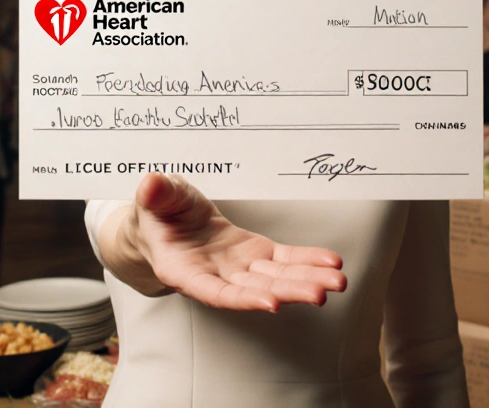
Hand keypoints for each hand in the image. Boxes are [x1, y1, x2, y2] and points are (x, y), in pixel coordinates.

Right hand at [130, 173, 346, 311]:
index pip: (213, 291)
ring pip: (276, 279)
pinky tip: (331, 264)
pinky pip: (285, 261)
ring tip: (337, 282)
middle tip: (320, 294)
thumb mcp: (154, 198)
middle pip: (255, 290)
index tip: (270, 303)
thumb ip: (156, 194)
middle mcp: (214, 276)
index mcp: (182, 270)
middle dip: (289, 292)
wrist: (167, 218)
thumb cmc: (158, 213)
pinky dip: (307, 262)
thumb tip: (151, 184)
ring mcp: (238, 268)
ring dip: (306, 281)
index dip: (241, 299)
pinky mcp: (256, 255)